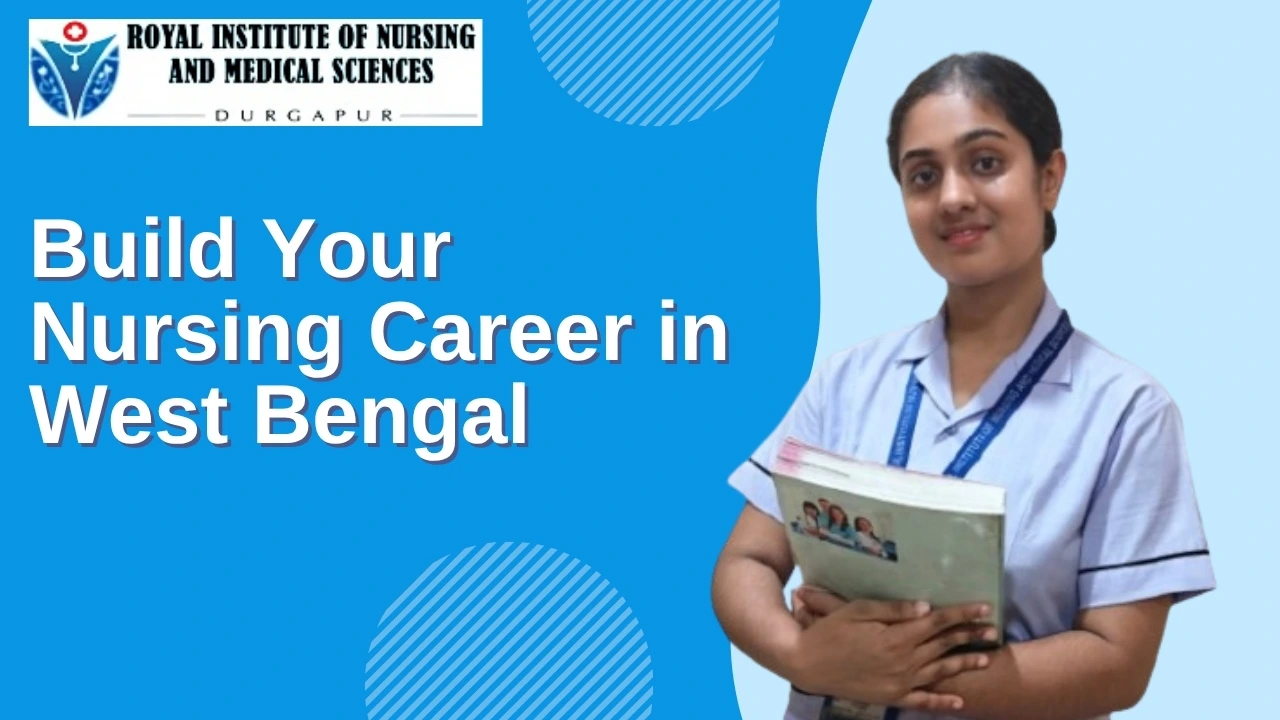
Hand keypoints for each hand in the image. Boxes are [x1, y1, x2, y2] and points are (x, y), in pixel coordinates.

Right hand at [785, 587, 995, 713]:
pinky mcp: (891, 697)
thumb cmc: (829, 632)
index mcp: (896, 637)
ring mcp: (899, 682)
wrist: (807, 664)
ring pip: (940, 671)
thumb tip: (927, 607)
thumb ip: (893, 610)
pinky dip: (942, 701)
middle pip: (944, 645)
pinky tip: (958, 701)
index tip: (984, 607)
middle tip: (994, 630)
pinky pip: (922, 701)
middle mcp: (904, 661)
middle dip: (970, 635)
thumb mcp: (857, 611)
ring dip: (964, 663)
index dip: (961, 614)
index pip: (937, 622)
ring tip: (986, 657)